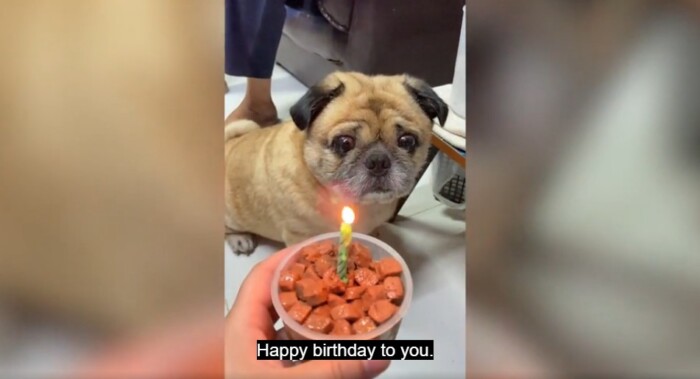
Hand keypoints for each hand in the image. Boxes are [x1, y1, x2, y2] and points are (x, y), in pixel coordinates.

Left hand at [226, 245, 390, 378]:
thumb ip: (334, 370)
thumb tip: (377, 357)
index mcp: (241, 328)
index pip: (263, 277)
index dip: (289, 258)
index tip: (317, 248)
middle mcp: (248, 337)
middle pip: (280, 298)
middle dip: (313, 285)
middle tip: (341, 275)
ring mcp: (259, 355)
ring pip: (290, 325)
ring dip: (317, 314)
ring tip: (345, 302)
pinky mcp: (271, 369)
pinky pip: (296, 348)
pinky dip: (318, 342)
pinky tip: (338, 343)